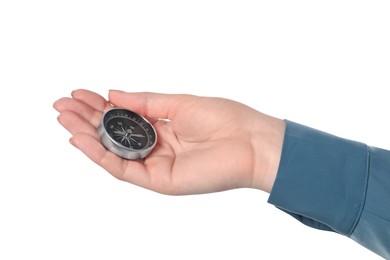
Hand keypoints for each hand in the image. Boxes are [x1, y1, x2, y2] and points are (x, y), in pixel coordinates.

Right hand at [53, 89, 284, 194]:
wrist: (250, 142)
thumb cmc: (223, 119)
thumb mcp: (178, 103)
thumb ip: (145, 102)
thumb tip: (113, 94)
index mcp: (164, 128)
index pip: (124, 117)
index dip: (100, 105)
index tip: (79, 93)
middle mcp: (157, 147)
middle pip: (115, 135)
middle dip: (87, 120)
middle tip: (62, 106)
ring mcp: (157, 165)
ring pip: (114, 153)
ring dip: (87, 136)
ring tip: (65, 119)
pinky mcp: (159, 180)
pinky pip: (124, 168)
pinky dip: (101, 155)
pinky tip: (81, 139)